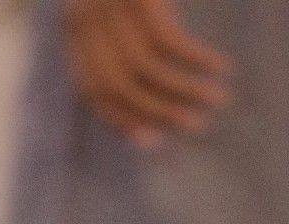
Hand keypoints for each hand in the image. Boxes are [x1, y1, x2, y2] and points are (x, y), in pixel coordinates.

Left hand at [63, 0, 233, 148]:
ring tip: (215, 99)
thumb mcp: (109, 2)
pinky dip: (196, 59)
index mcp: (75, 27)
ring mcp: (111, 7)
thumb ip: (112, 37)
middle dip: (159, 112)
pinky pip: (169, 43)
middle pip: (120, 87)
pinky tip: (218, 66)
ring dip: (184, 91)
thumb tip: (141, 85)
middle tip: (195, 126)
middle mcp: (86, 22)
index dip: (122, 120)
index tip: (153, 139)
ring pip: (146, 71)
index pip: (94, 91)